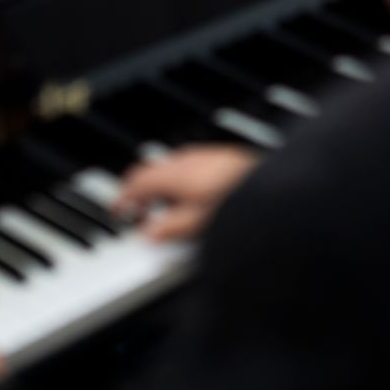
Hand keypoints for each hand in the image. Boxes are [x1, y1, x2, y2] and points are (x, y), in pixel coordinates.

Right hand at [114, 145, 258, 242]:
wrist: (272, 188)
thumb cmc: (237, 203)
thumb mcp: (197, 225)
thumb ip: (168, 229)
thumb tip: (148, 234)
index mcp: (173, 174)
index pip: (136, 181)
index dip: (122, 198)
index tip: (117, 211)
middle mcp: (185, 159)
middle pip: (151, 172)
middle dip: (141, 194)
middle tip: (139, 215)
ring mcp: (203, 155)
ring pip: (171, 169)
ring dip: (162, 189)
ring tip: (166, 212)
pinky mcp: (219, 157)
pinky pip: (188, 167)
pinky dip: (180, 183)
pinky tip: (193, 200)